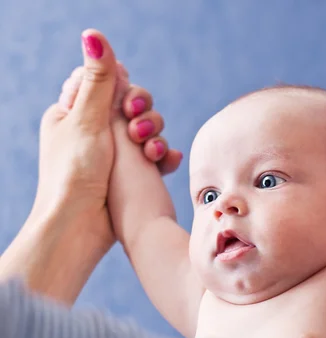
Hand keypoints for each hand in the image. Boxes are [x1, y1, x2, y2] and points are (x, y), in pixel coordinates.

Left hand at [35, 29, 181, 250]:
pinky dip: (163, 157)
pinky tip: (167, 163)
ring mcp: (113, 155)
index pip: (104, 84)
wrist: (81, 226)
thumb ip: (100, 80)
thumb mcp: (88, 120)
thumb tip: (94, 35)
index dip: (123, 88)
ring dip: (155, 137)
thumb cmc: (76, 173)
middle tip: (138, 129)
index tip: (127, 103)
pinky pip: (155, 157)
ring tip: (152, 154)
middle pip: (131, 106)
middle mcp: (93, 132)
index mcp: (71, 114)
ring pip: (147, 131)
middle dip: (143, 115)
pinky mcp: (130, 175)